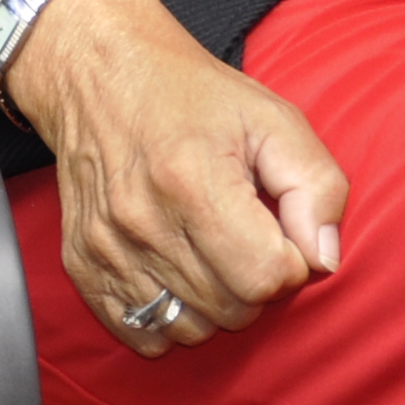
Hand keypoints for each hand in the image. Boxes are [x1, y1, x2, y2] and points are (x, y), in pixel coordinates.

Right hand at [0, 0, 348, 355]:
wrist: (97, 71)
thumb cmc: (191, 94)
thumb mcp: (273, 119)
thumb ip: (317, 187)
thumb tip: (322, 259)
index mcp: (193, 181)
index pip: (266, 277)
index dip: (289, 262)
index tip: (277, 230)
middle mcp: (143, 220)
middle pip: (231, 310)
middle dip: (254, 282)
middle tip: (245, 236)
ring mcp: (107, 246)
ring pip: (190, 329)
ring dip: (214, 304)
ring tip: (211, 253)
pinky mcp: (81, 263)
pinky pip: (140, 333)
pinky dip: (168, 319)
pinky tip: (177, 275)